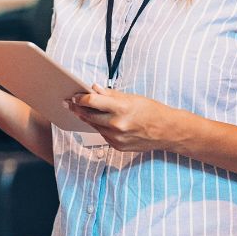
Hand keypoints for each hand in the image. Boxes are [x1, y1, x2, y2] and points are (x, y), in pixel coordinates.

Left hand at [67, 84, 185, 151]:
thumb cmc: (152, 111)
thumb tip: (94, 89)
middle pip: (89, 115)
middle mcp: (117, 125)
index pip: (92, 102)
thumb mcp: (132, 98)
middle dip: (78, 109)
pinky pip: (103, 135)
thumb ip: (111, 95)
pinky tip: (98, 121)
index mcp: (121, 109)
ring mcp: (116, 138)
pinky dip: (100, 127)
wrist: (167, 132)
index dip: (80, 98)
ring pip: (94, 126)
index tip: (74, 95)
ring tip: (80, 111)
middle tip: (69, 103)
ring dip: (87, 118)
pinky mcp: (117, 147)